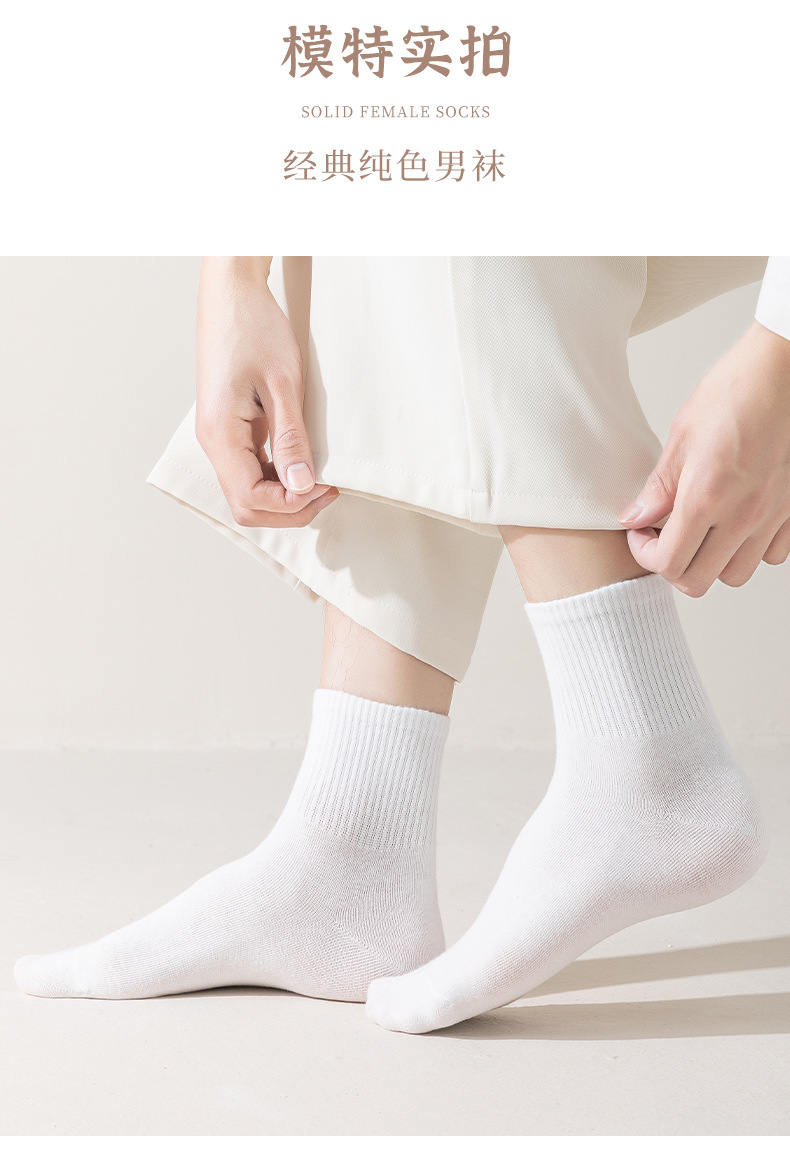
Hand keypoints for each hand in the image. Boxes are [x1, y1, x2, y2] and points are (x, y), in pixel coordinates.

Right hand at [195, 257, 338, 527]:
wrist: (233, 294)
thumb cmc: (254, 328)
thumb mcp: (283, 384)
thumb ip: (291, 440)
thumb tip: (302, 487)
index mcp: (221, 434)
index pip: (251, 499)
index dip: (291, 505)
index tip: (326, 488)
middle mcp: (213, 442)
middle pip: (246, 506)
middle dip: (289, 509)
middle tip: (327, 491)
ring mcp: (219, 436)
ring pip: (247, 491)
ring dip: (283, 496)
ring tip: (320, 480)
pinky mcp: (230, 428)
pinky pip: (250, 469)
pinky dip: (277, 478)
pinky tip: (302, 465)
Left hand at [619, 319, 789, 595]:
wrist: (783, 371)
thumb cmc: (735, 392)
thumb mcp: (682, 436)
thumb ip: (659, 488)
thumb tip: (635, 517)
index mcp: (707, 498)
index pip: (668, 564)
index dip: (645, 555)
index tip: (640, 533)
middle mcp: (743, 516)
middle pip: (699, 581)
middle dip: (673, 566)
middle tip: (664, 537)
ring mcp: (773, 516)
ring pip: (736, 574)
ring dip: (712, 562)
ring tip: (702, 531)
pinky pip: (771, 554)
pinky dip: (751, 549)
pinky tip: (738, 523)